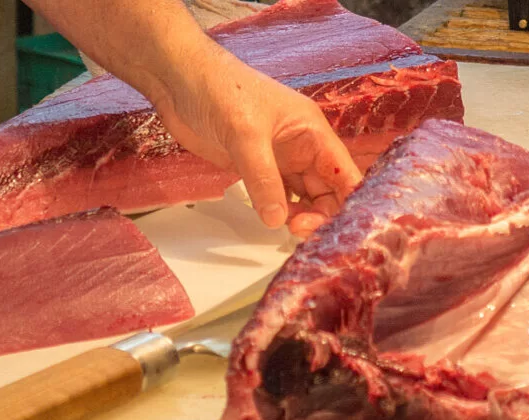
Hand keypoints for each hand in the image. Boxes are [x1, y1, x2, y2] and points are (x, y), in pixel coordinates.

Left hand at [150, 47, 363, 237]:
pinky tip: (271, 221)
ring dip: (300, 216)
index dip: (348, 201)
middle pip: (327, 190)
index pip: (345, 172)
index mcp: (312, 132)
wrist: (180, 81)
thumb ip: (263, 178)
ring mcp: (278, 159)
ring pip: (303, 197)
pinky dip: (277, 211)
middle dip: (321, 214)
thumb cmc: (219, 91)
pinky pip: (275, 195)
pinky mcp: (253, 168)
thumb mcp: (246, 134)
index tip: (337, 227)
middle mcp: (302, 147)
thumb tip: (277, 220)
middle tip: (297, 230)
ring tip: (286, 229)